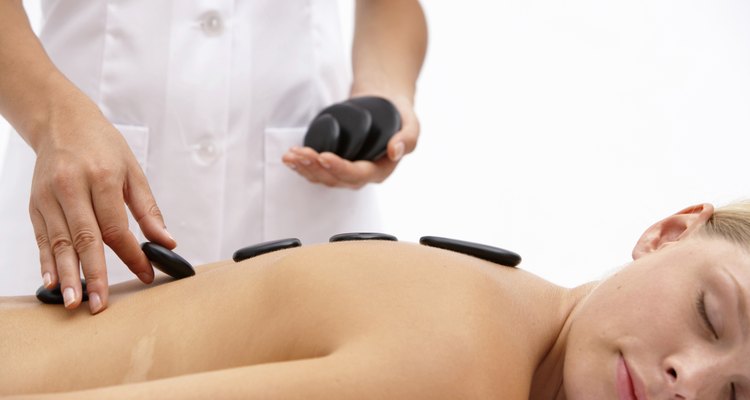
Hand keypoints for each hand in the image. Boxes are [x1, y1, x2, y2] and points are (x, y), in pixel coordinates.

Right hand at [29, 100, 174, 313]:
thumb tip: (167, 241)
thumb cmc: (102, 145)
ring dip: (68, 275)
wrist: (61, 121)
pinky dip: (47, 262)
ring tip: (75, 302)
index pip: (116, 227)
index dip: (131, 255)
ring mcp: (49, 197)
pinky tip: (53, 283)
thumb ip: (148, 209)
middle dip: (94, 274)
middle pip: (85, 239)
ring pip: (59, 243)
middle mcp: (71, 188)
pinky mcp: (35, 205)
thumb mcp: (133, 171)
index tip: (146, 275)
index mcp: (101, 178)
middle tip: (100, 304)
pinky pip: (43, 239)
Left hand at [281, 95, 419, 188]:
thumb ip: (408, 139)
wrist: (384, 102)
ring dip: (304, 168)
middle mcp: (361, 175)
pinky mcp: (333, 163)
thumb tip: (394, 151)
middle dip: (314, 168)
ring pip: (322, 177)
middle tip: (300, 154)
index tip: (324, 156)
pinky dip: (302, 166)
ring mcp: (345, 170)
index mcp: (380, 170)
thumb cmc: (399, 115)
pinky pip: (316, 170)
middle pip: (334, 179)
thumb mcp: (411, 123)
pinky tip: (290, 158)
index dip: (339, 168)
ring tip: (290, 155)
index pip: (357, 175)